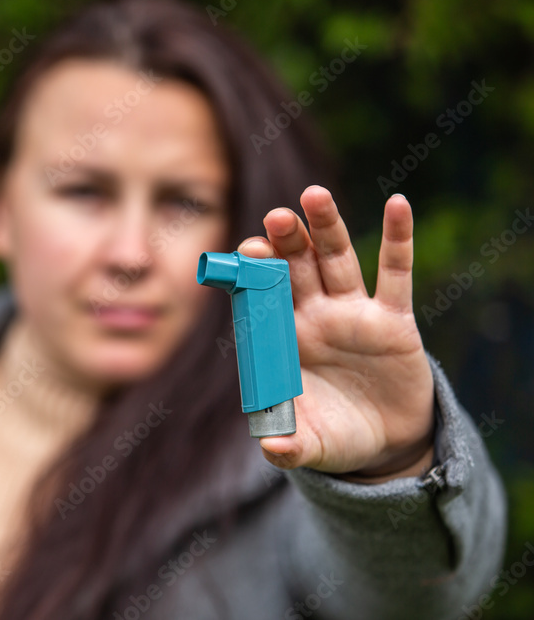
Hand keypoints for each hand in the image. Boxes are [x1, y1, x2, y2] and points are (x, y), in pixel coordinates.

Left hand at [238, 185, 435, 482]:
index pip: (261, 299)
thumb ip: (290, 446)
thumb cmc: (334, 436)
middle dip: (285, 244)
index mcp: (282, 341)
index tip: (245, 253)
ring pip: (335, 261)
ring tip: (315, 195)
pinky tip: (398, 204)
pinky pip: (395, 274)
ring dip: (326, 228)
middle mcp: (312, 318)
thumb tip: (271, 450)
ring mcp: (350, 313)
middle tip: (275, 217)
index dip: (253, 276)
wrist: (383, 443)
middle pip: (293, 270)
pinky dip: (397, 239)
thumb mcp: (312, 445)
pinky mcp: (392, 319)